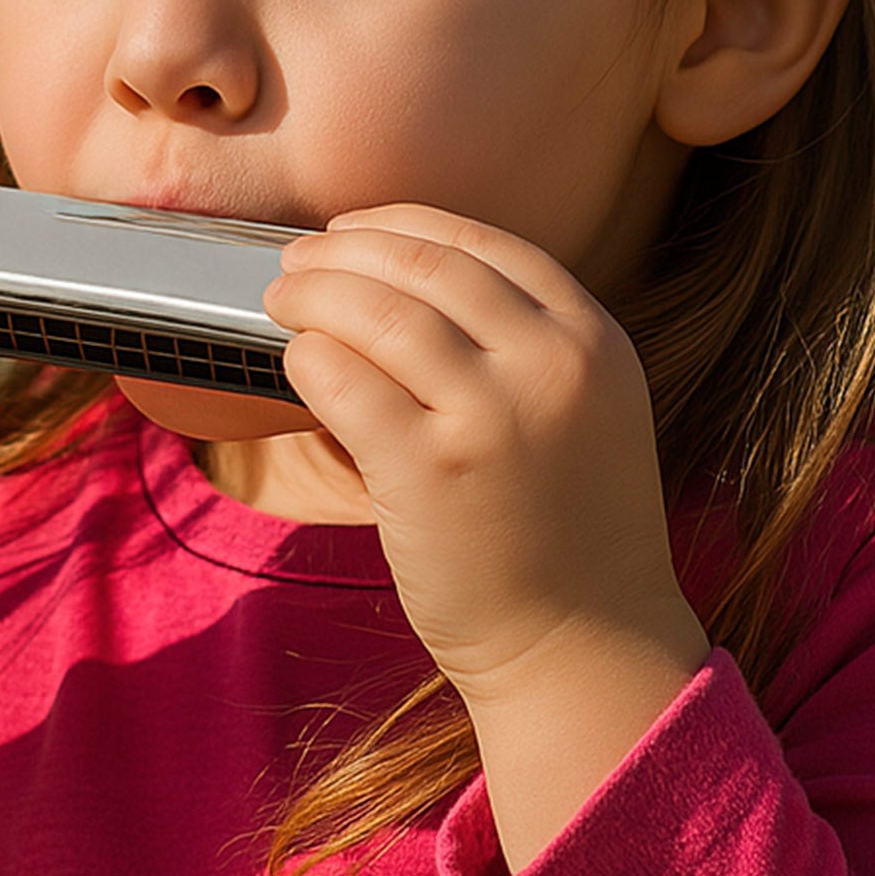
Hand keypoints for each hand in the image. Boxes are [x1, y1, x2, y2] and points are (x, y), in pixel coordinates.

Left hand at [263, 203, 702, 710]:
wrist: (586, 650)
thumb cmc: (568, 534)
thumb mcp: (585, 410)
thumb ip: (524, 342)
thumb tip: (402, 280)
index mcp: (593, 339)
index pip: (481, 242)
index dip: (401, 225)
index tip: (353, 231)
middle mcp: (550, 365)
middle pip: (422, 263)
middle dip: (344, 250)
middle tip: (297, 263)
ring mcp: (491, 415)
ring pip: (376, 310)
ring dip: (312, 293)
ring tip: (282, 299)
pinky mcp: (428, 469)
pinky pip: (343, 379)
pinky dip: (306, 357)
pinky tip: (295, 361)